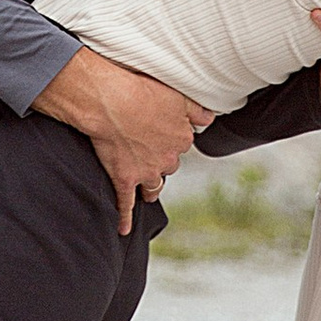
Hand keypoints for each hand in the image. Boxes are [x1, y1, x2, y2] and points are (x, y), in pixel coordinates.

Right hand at [32, 41, 207, 234]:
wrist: (110, 102)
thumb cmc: (141, 91)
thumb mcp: (177, 95)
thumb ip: (197, 110)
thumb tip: (211, 119)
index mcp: (182, 137)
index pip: (182, 143)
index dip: (171, 138)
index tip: (161, 132)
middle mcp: (168, 158)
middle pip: (168, 165)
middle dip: (161, 161)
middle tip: (149, 152)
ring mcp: (146, 171)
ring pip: (153, 185)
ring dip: (151, 188)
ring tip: (148, 191)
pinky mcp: (124, 179)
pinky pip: (126, 204)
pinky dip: (124, 218)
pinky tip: (124, 229)